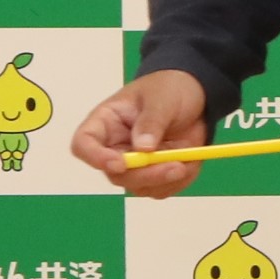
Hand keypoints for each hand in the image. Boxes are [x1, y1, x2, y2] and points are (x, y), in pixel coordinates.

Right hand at [70, 69, 209, 196]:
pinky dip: (179, 182)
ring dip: (165, 180)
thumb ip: (152, 121)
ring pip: (139, 187)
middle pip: (116, 174)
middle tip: (177, 167)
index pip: (84, 144)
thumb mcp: (161, 99)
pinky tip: (190, 163)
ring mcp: (134, 163)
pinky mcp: (154, 173)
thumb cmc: (168, 89)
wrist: (195, 95)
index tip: (120, 164)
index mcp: (105, 123)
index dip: (95, 158)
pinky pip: (161, 189)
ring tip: (188, 161)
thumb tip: (143, 148)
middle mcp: (114, 147)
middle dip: (146, 175)